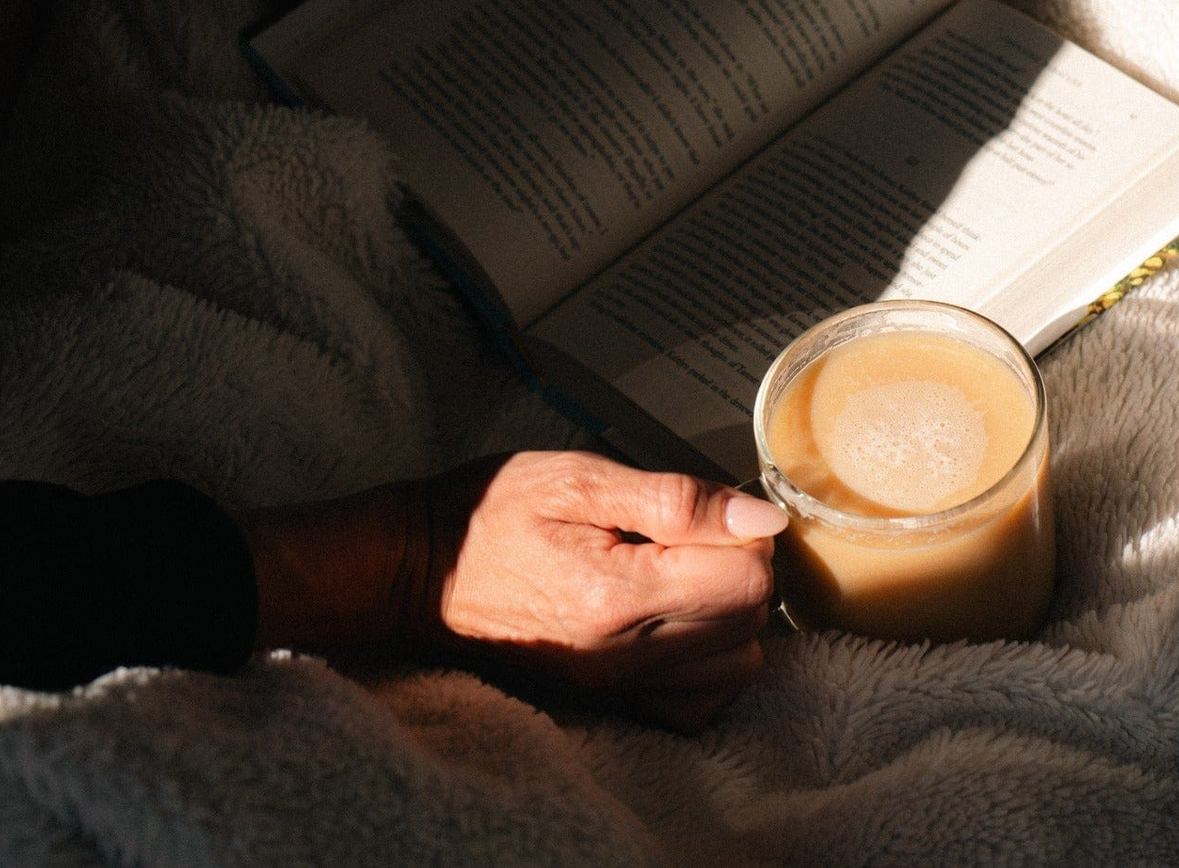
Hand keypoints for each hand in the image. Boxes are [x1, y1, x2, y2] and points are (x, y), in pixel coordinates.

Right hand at [242, 452, 786, 731]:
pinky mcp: (610, 699)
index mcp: (621, 593)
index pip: (749, 579)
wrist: (417, 571)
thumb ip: (675, 498)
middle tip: (698, 532)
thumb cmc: (492, 512)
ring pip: (737, 665)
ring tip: (689, 571)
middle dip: (744, 568)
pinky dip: (711, 662)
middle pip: (751, 622)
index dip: (747, 533)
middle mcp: (627, 655)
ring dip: (734, 616)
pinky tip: (683, 619)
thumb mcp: (578, 478)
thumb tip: (760, 516)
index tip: (711, 509)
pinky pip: (698, 700)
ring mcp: (619, 685)